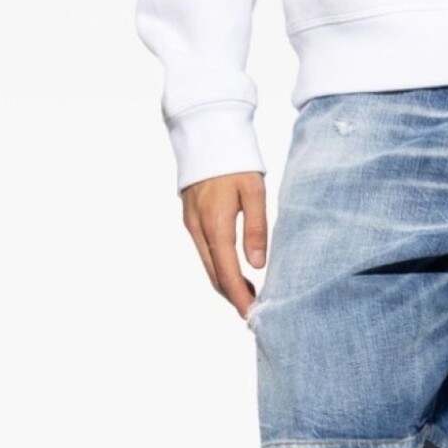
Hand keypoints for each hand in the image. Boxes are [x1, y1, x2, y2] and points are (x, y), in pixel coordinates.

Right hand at [181, 171, 267, 317]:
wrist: (205, 131)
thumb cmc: (235, 158)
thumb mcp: (253, 191)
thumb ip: (256, 229)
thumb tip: (257, 265)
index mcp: (215, 224)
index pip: (227, 273)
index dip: (239, 298)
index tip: (253, 315)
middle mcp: (198, 228)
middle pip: (214, 275)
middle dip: (233, 296)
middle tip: (255, 311)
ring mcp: (191, 224)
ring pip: (208, 265)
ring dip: (227, 283)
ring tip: (251, 294)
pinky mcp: (191, 218)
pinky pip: (204, 252)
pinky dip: (219, 267)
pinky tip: (236, 270)